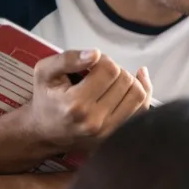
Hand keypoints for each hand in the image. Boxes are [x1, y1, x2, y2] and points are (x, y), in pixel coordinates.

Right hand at [26, 49, 152, 149]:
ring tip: (113, 80)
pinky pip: (143, 109)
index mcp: (75, 104)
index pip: (109, 70)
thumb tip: (96, 54)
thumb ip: (67, 59)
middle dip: (116, 70)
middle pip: (125, 81)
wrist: (47, 131)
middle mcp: (95, 121)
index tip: (94, 63)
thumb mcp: (45, 73)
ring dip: (129, 80)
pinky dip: (143, 92)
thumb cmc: (47, 99)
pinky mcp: (119, 134)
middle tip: (101, 72)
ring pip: (138, 94)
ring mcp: (109, 131)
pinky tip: (137, 81)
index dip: (104, 60)